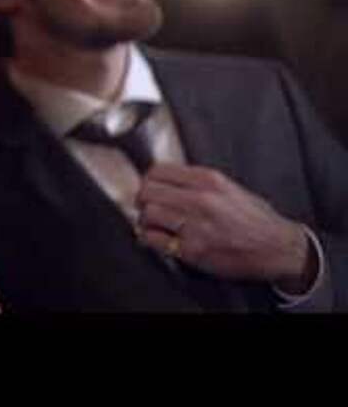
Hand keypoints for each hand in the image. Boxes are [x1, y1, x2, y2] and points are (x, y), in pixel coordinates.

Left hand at [136, 164, 315, 292]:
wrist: (279, 248)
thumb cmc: (256, 219)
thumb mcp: (229, 187)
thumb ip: (197, 183)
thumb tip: (166, 182)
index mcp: (208, 180)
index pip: (159, 171)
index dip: (149, 180)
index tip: (150, 187)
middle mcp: (200, 199)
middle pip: (148, 191)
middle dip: (143, 199)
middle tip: (146, 206)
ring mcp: (195, 225)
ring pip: (148, 213)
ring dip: (145, 219)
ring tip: (152, 223)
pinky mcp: (193, 249)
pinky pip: (155, 239)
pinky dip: (150, 238)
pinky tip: (157, 238)